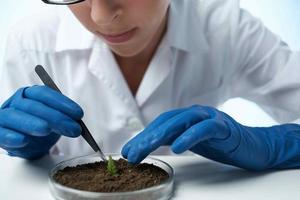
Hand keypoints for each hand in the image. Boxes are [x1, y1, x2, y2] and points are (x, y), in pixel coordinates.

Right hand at [0, 86, 82, 158]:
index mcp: (30, 94)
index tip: (78, 114)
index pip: (44, 94)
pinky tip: (23, 140)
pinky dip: (11, 136)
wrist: (25, 143)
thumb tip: (78, 124)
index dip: (62, 102)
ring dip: (31, 122)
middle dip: (55, 117)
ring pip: (14, 116)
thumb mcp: (55, 121)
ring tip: (45, 129)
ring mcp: (5, 116)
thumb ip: (64, 119)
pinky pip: (1, 133)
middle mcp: (16, 102)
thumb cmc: (40, 127)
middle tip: (72, 128)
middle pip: (34, 106)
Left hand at [122, 105, 276, 169]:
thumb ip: (172, 138)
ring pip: (181, 122)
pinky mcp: (223, 126)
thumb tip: (147, 145)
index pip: (160, 124)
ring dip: (161, 135)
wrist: (254, 145)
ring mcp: (209, 118)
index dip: (143, 136)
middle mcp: (195, 114)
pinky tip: (177, 147)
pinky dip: (190, 136)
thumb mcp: (191, 141)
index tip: (128, 150)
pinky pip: (204, 129)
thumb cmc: (221, 143)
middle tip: (131, 153)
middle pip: (166, 122)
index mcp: (187, 118)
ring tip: (146, 148)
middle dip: (146, 137)